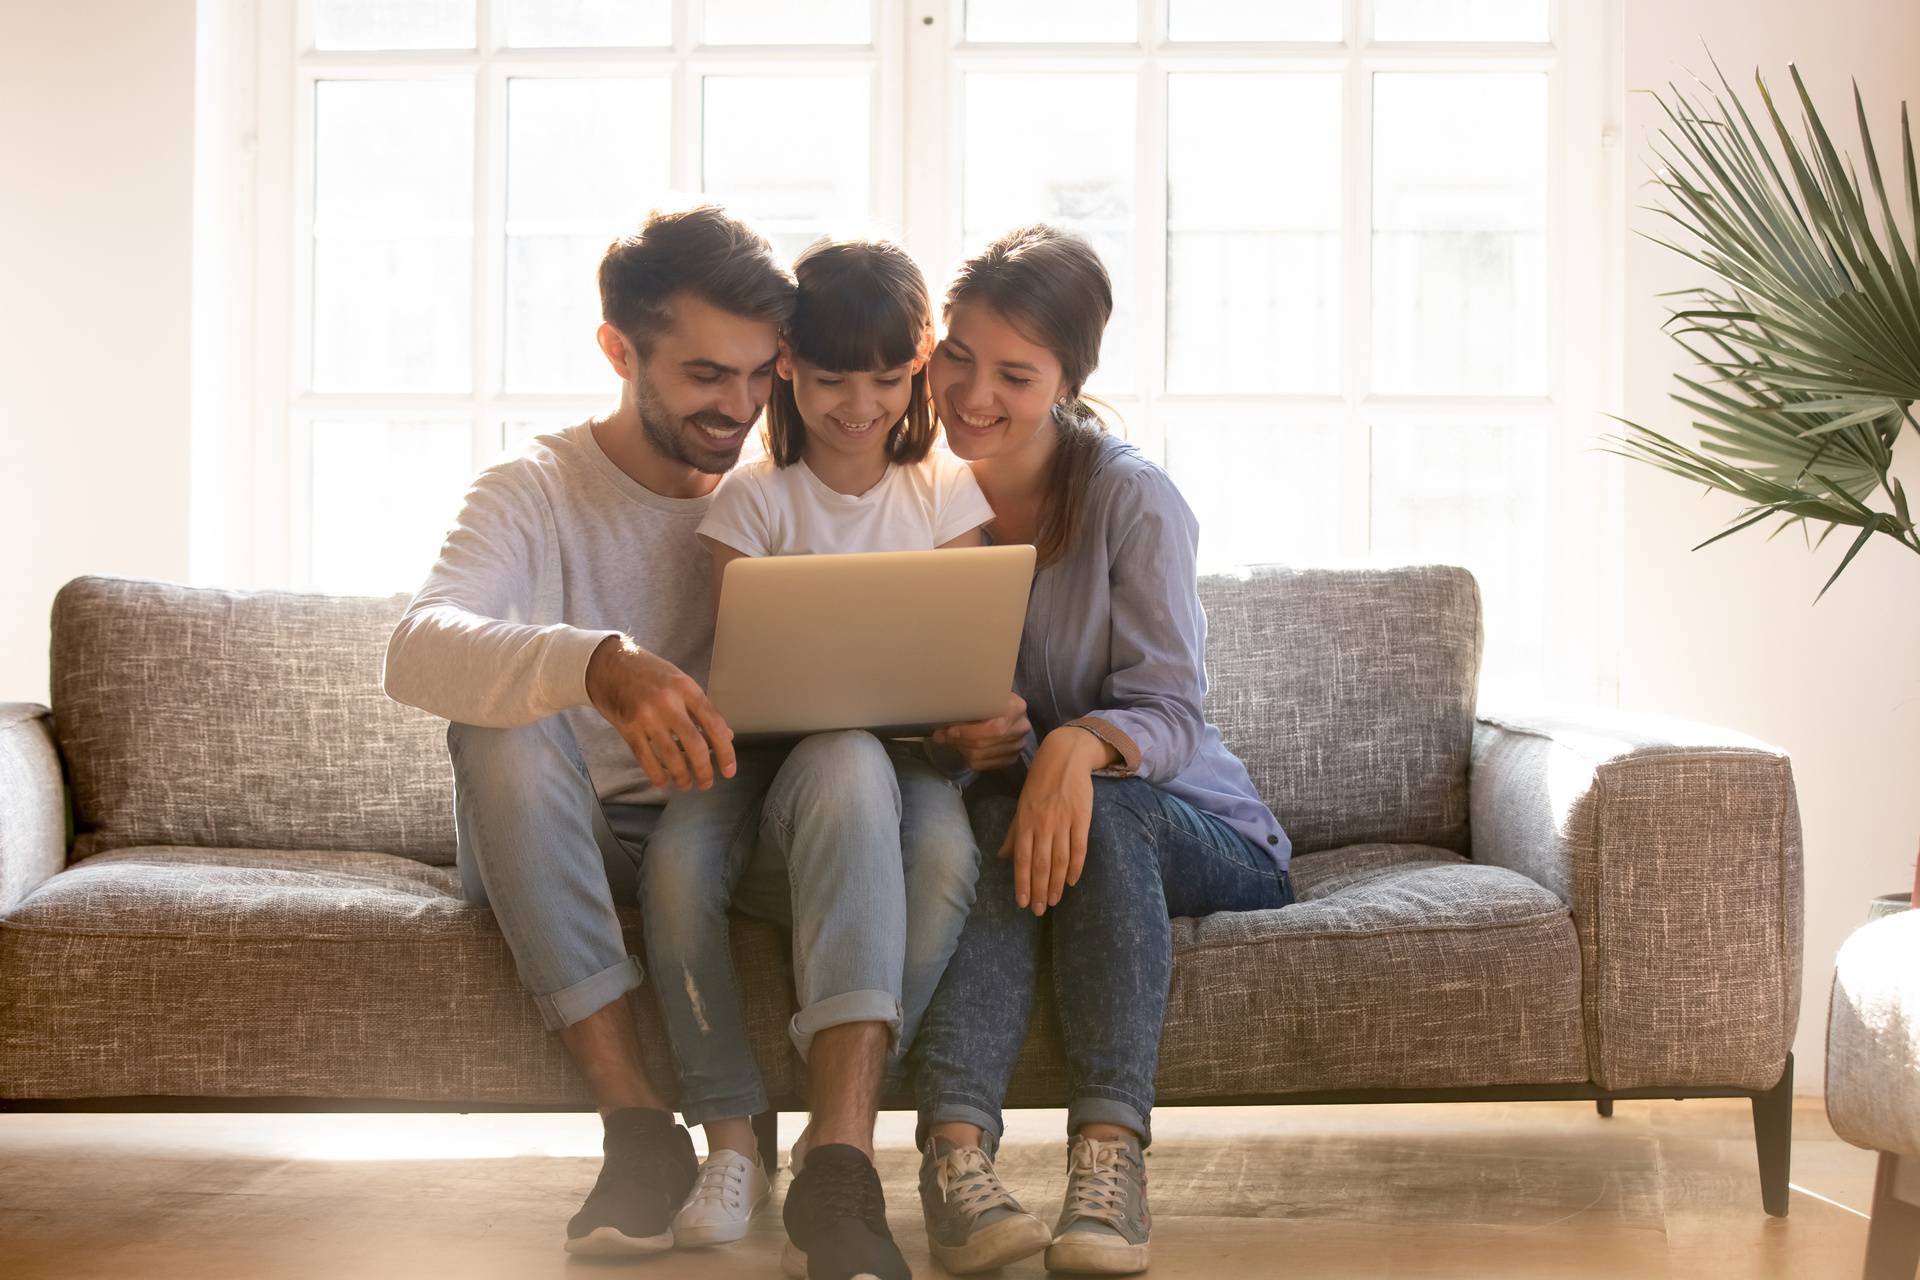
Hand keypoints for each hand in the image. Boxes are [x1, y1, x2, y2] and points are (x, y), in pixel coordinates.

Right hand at [584, 635, 735, 790]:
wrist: (608, 663)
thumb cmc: (648, 672)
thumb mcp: (681, 682)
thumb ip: (702, 709)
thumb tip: (726, 736)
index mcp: (686, 688)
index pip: (714, 724)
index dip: (725, 751)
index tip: (729, 769)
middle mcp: (668, 702)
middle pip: (694, 745)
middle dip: (704, 771)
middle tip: (707, 783)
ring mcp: (646, 716)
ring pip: (670, 756)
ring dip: (682, 777)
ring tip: (686, 785)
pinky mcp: (628, 727)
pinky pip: (646, 759)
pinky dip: (657, 775)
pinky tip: (664, 782)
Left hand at [930, 693, 1030, 771]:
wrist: (1008, 708)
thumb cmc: (992, 699)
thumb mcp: (982, 697)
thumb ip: (966, 708)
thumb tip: (939, 729)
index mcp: (1016, 708)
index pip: (993, 729)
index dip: (969, 732)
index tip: (950, 730)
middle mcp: (1021, 728)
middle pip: (984, 744)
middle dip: (959, 741)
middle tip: (942, 736)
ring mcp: (1018, 745)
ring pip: (981, 756)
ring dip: (962, 749)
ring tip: (954, 740)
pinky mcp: (1012, 758)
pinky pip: (983, 765)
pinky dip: (969, 758)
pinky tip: (965, 748)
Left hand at [1000, 728, 1109, 915]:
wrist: (1064, 756)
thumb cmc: (1040, 782)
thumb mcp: (1021, 805)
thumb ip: (1014, 832)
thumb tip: (1003, 857)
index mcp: (1025, 822)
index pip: (1021, 859)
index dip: (1022, 883)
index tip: (1022, 903)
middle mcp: (1042, 824)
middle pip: (1040, 864)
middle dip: (1039, 890)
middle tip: (1039, 910)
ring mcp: (1063, 821)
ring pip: (1059, 860)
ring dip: (1056, 883)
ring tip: (1054, 901)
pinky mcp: (1081, 818)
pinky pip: (1079, 847)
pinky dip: (1076, 866)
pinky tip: (1072, 881)